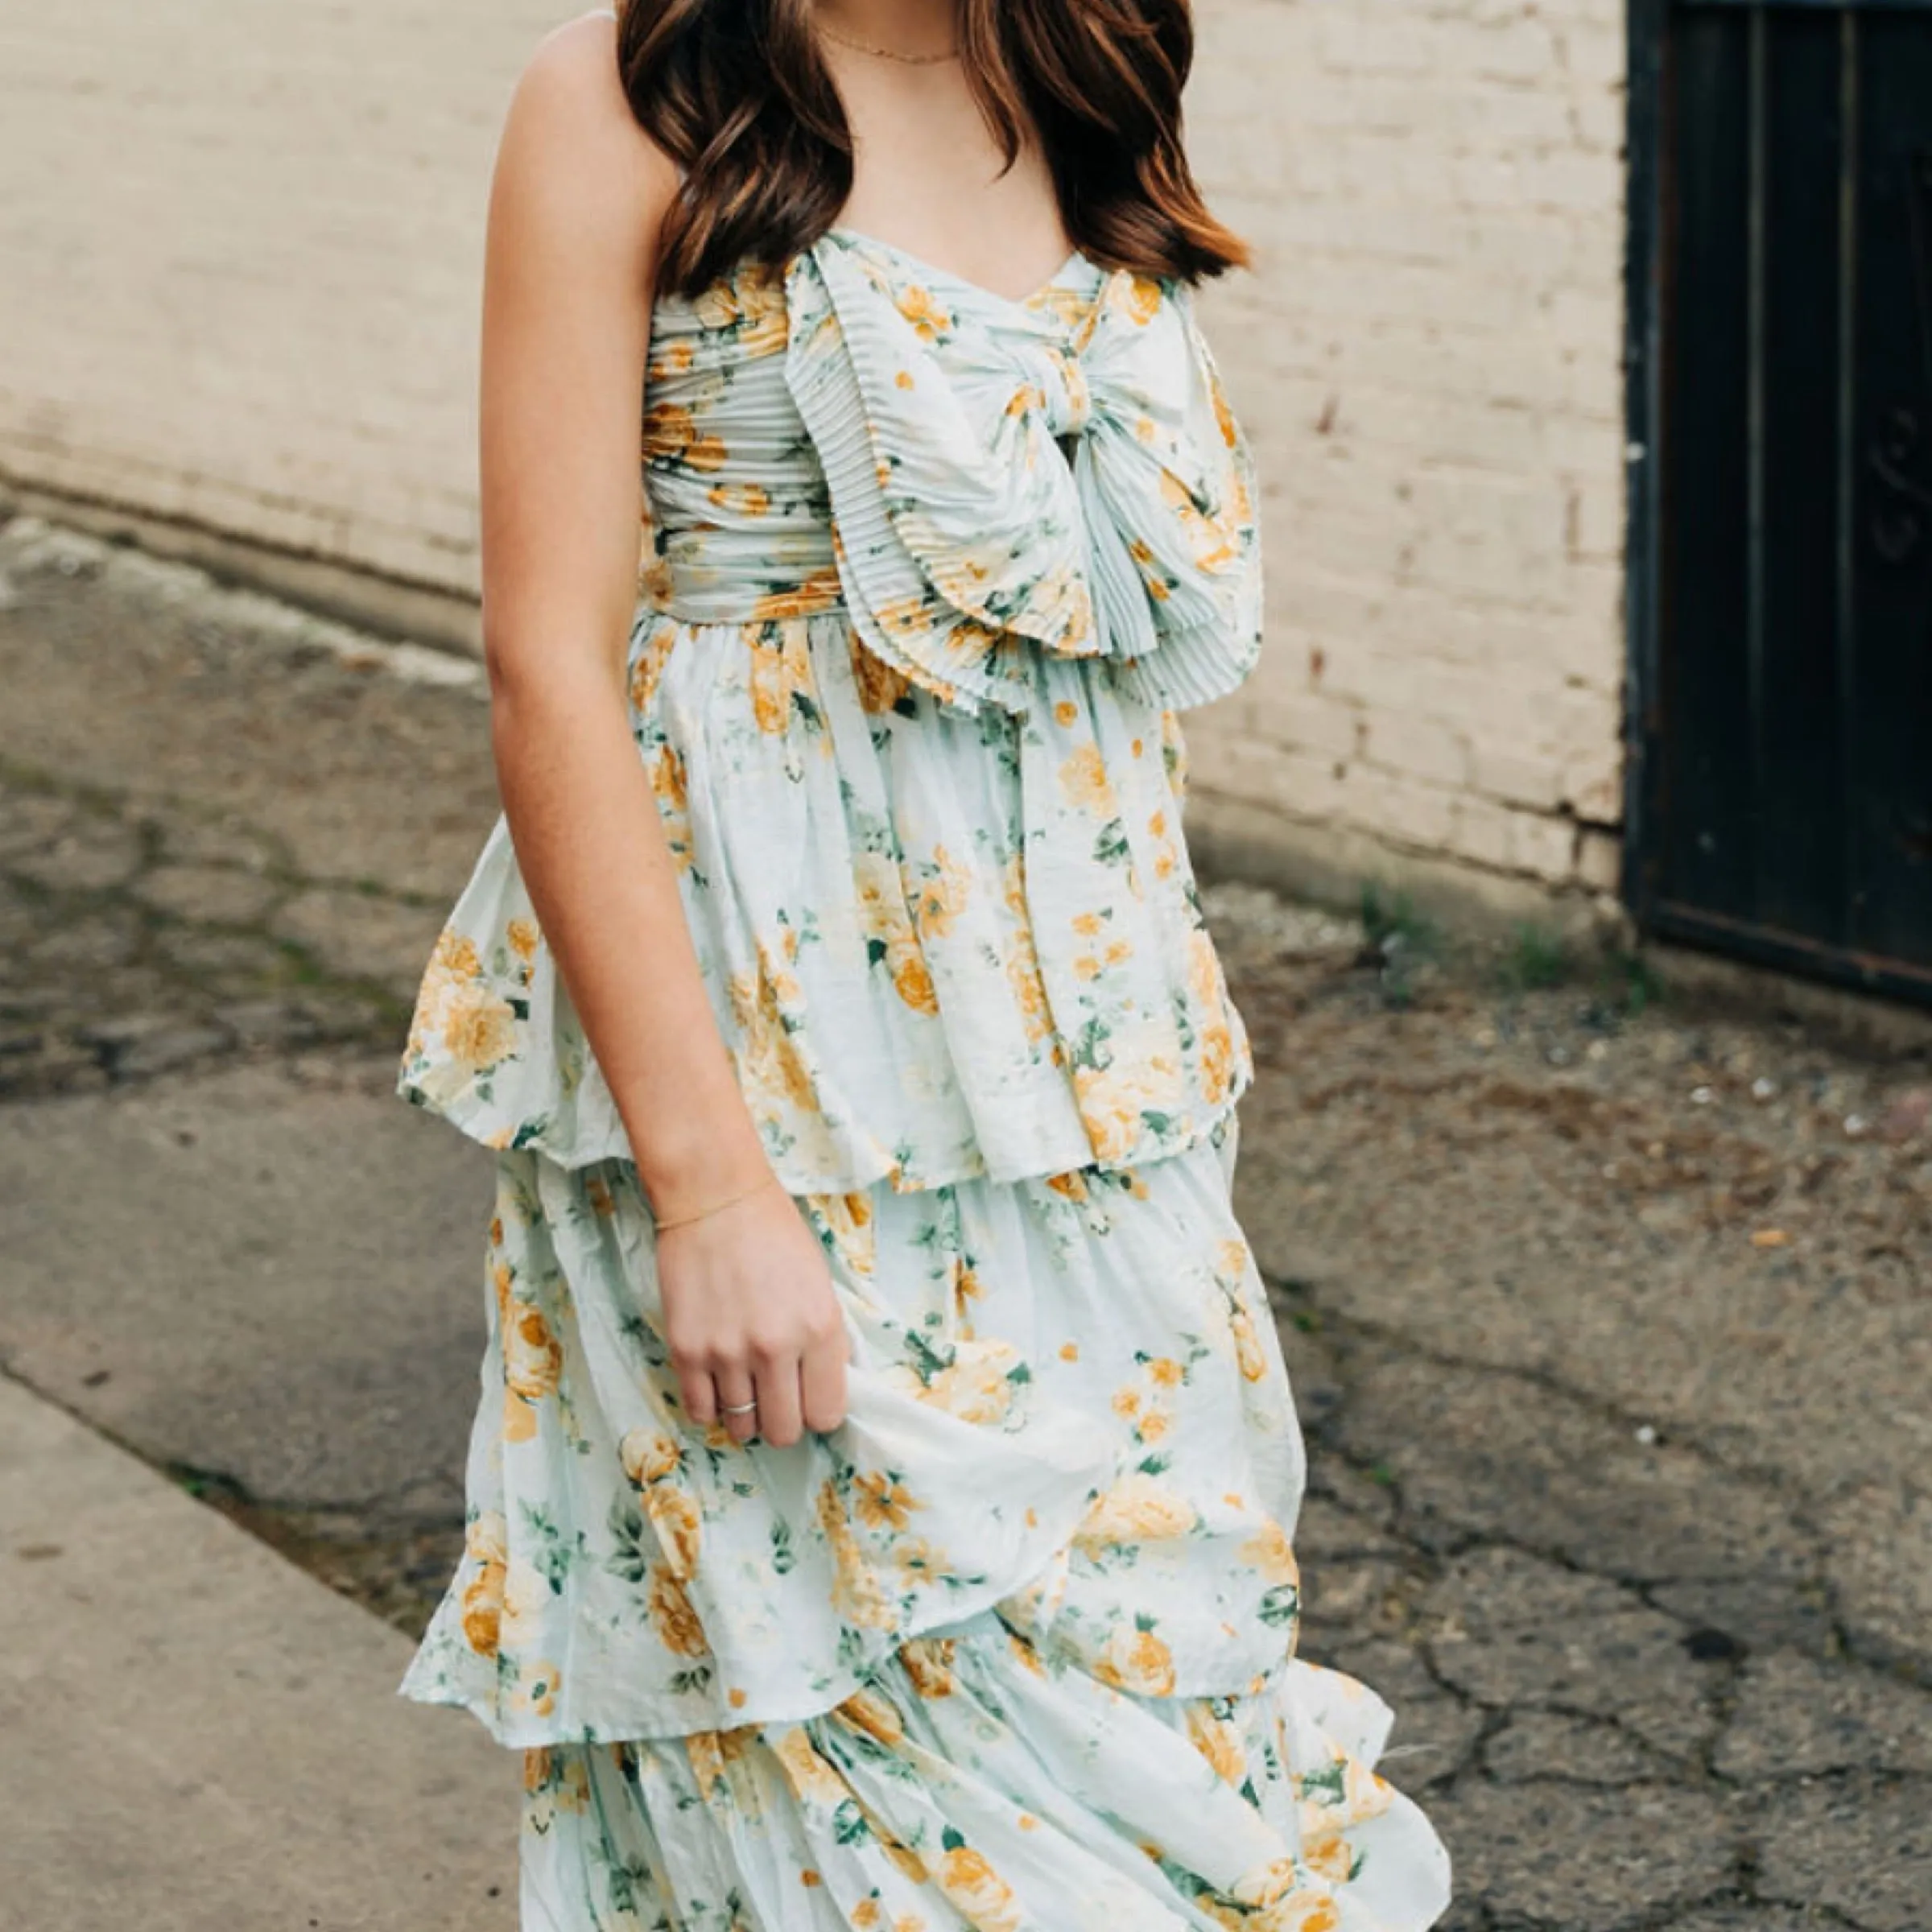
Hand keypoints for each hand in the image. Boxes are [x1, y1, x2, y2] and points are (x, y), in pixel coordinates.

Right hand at [655, 1176, 849, 1447]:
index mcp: (820, 1330)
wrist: (716, 1197)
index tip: (809, 1397)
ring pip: (741, 1428)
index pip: (827, 1415)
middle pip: (783, 1431)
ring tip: (744, 1384)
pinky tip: (716, 1381)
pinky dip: (710, 1405)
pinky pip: (700, 1410)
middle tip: (776, 1397)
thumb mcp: (821, 1285)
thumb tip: (827, 1390)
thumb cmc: (775, 1234)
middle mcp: (776, 1348)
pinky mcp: (686, 1350)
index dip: (818, 1411)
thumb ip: (826, 1341)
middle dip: (783, 1421)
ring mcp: (727, 1353)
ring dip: (745, 1413)